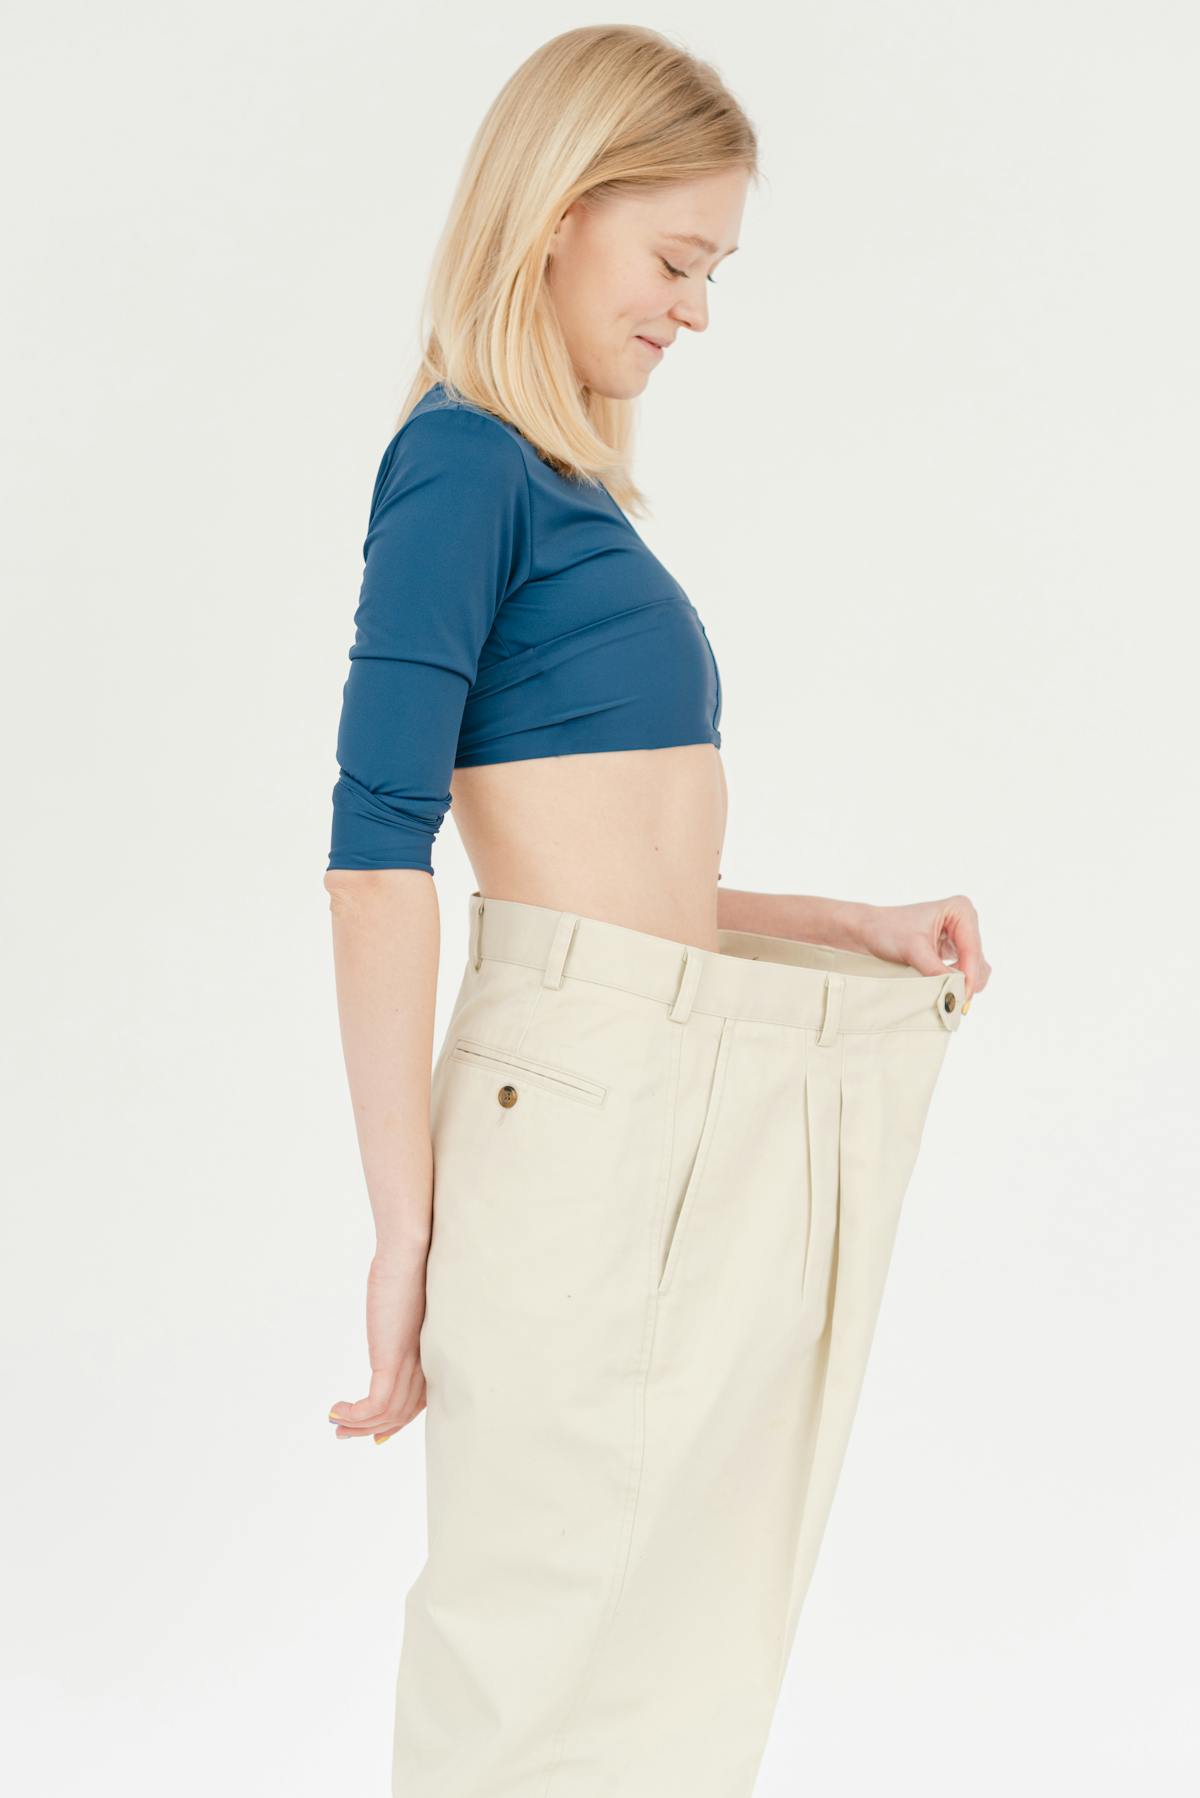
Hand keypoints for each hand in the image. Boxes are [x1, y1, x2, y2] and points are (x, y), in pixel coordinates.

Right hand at [328, 1241, 428, 1444]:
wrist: (411, 1252)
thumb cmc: (411, 1267)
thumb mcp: (404, 1303)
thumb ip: (401, 1320)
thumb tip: (391, 1316)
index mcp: (430, 1353)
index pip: (418, 1401)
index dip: (396, 1422)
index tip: (376, 1435)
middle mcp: (424, 1364)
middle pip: (401, 1413)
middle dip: (371, 1429)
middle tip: (343, 1433)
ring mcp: (409, 1364)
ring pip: (386, 1414)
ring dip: (357, 1425)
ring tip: (335, 1423)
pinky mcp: (392, 1361)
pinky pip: (374, 1405)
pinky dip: (354, 1415)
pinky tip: (335, 1411)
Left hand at [853, 893, 991, 1004]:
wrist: (870, 931)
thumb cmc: (887, 930)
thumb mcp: (913, 951)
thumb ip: (937, 971)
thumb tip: (956, 994)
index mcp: (960, 909)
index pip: (971, 949)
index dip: (969, 975)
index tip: (962, 998)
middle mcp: (966, 920)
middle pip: (977, 959)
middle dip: (966, 981)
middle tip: (952, 1002)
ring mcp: (961, 935)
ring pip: (975, 967)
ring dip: (963, 984)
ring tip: (945, 995)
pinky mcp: (954, 949)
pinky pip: (966, 970)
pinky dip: (958, 982)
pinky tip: (945, 989)